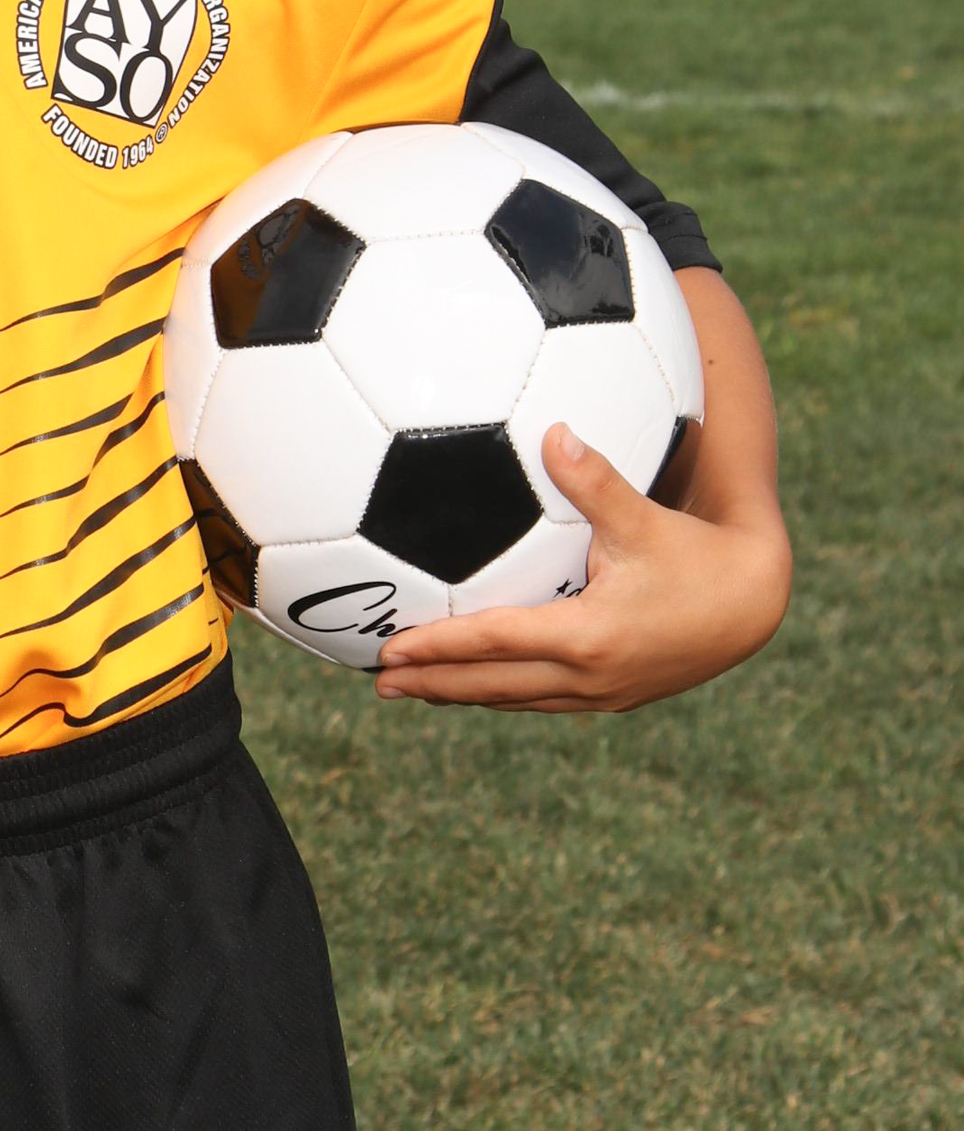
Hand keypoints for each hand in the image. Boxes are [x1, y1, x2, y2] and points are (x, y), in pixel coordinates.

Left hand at [372, 424, 789, 712]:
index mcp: (588, 637)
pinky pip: (540, 697)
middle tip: (377, 681)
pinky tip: (474, 682)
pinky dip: (500, 691)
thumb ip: (595, 480)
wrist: (752, 606)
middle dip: (433, 684)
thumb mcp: (644, 517)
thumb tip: (555, 432)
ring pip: (514, 698)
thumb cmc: (697, 555)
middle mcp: (589, 677)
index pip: (493, 644)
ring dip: (461, 693)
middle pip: (492, 686)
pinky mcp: (613, 695)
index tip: (390, 649)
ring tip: (410, 688)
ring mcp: (601, 694)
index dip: (438, 648)